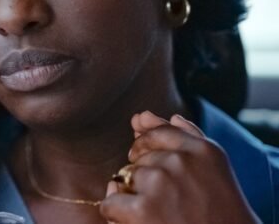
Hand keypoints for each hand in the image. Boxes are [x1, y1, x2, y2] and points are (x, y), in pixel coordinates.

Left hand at [100, 111, 258, 223]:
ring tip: (162, 214)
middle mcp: (181, 160)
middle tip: (172, 203)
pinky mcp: (142, 208)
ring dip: (133, 196)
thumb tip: (143, 115)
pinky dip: (117, 215)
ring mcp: (160, 182)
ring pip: (124, 178)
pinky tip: (139, 223)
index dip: (149, 150)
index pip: (157, 131)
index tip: (162, 174)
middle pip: (138, 157)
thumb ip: (181, 136)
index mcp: (202, 149)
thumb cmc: (219, 214)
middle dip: (145, 178)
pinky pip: (110, 202)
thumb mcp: (210, 169)